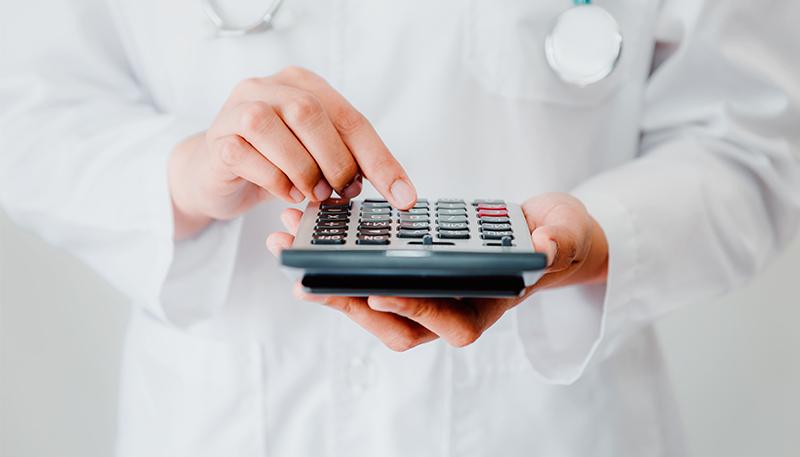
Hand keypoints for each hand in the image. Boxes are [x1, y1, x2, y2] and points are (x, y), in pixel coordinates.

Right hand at [168, 66, 416, 238]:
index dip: (379, 159)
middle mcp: (268, 87)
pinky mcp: (217, 139)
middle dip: (335, 160)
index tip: (402, 195)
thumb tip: (396, 190)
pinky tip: (285, 194)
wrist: (214, 174)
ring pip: (271, 126)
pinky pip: (244, 154)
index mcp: (303, 85)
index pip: (350, 118)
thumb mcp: (315, 156)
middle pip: (309, 112)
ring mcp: (237, 110)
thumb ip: (348, 160)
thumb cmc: (272, 162)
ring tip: (314, 196)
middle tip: (342, 192)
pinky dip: (273, 180)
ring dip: (302, 169)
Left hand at [267, 193, 607, 350]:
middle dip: (346, 299)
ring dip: (325, 276)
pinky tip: (309, 229)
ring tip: (289, 242)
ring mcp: (422, 293)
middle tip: (304, 276)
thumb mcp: (564, 237)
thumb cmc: (555, 240)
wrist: (541, 232)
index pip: (444, 320)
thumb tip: (545, 245)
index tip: (380, 293)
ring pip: (367, 297)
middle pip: (390, 318)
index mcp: (481, 309)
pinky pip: (364, 272)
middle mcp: (446, 309)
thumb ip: (556, 243)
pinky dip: (334, 256)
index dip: (414, 309)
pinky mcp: (405, 272)